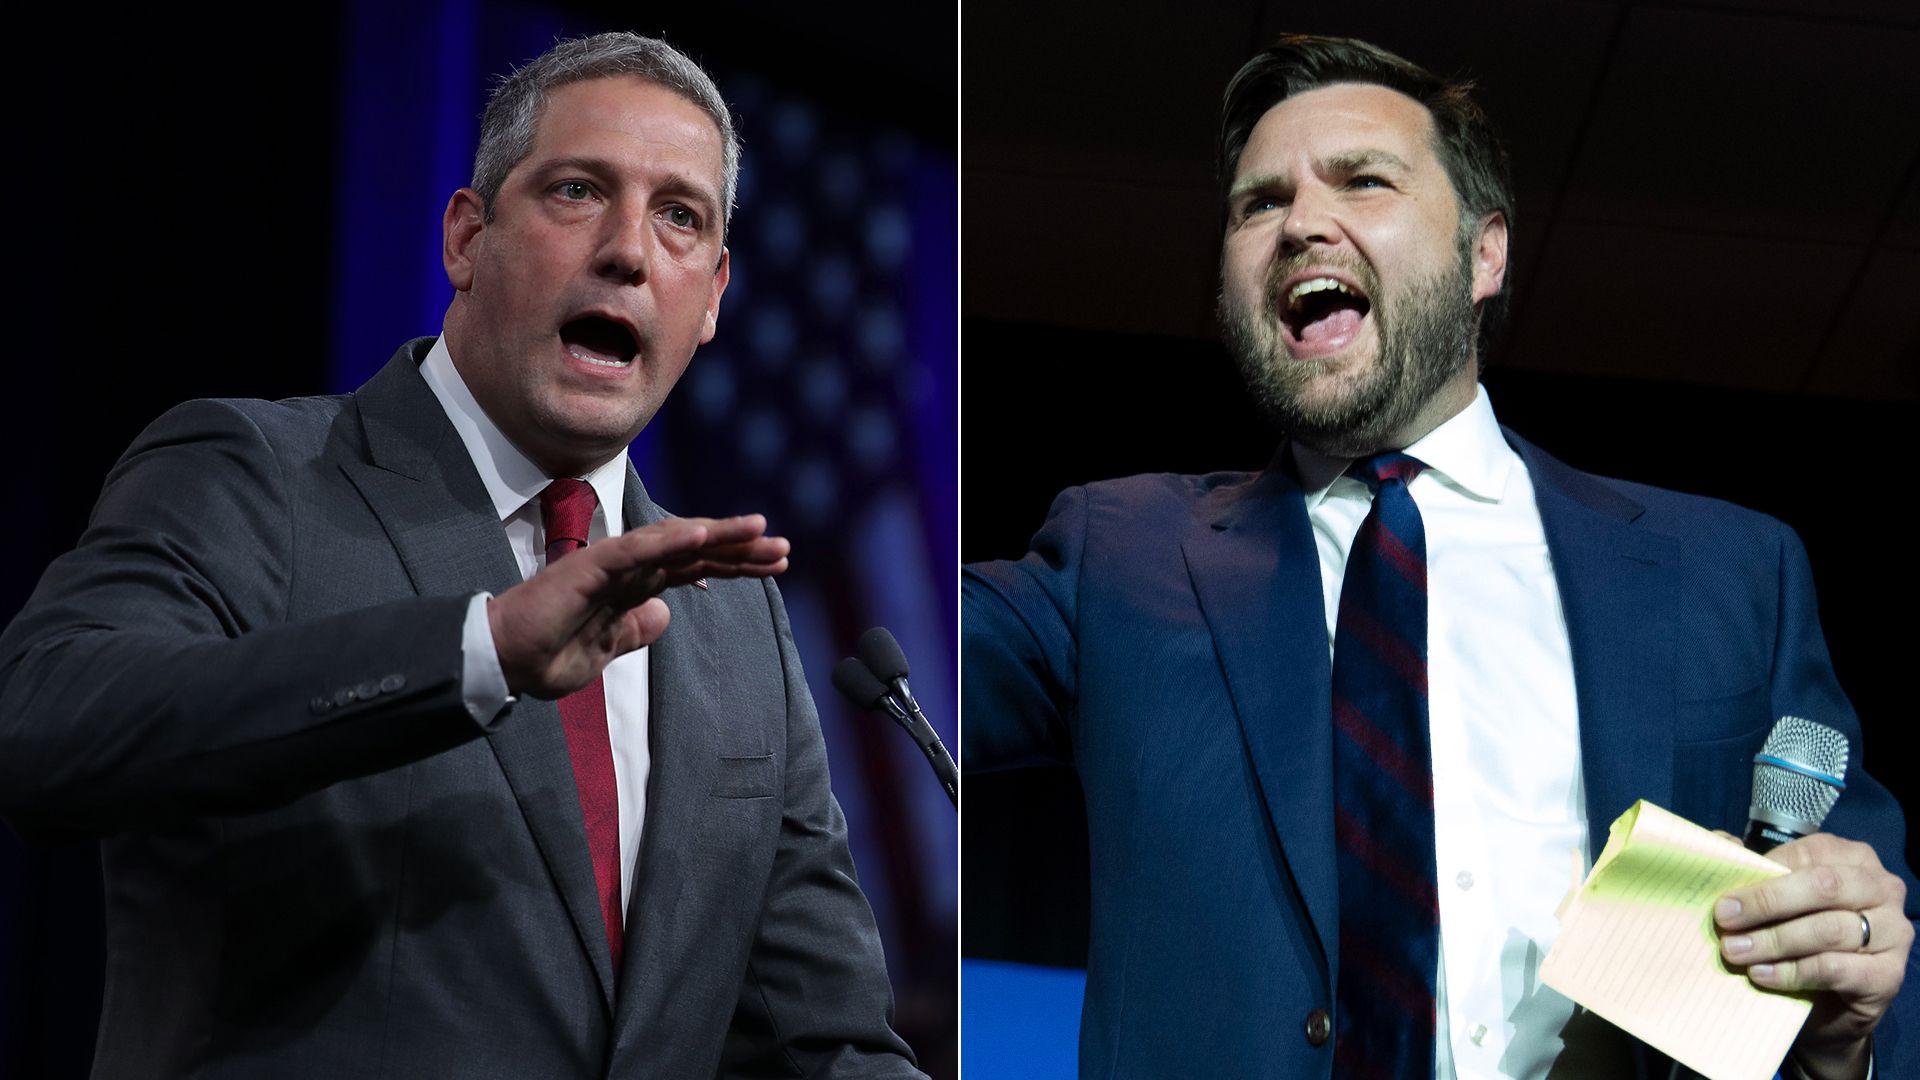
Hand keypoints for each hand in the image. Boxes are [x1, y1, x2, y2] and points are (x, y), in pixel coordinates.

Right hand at [488, 514, 788, 697]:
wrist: (502, 661)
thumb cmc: (544, 657)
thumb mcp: (603, 653)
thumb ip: (633, 633)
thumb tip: (664, 616)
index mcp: (633, 588)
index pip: (694, 568)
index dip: (736, 564)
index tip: (776, 564)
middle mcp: (627, 568)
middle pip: (695, 551)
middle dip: (741, 548)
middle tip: (783, 547)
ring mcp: (611, 563)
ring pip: (674, 541)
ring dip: (718, 534)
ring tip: (759, 528)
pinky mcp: (592, 565)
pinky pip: (638, 548)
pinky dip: (671, 539)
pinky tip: (703, 533)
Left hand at [1715, 833, 1911, 1079]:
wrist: (1831, 1005)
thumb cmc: (1803, 938)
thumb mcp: (1781, 901)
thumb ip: (1755, 869)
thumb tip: (1721, 841)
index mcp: (1855, 859)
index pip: (1809, 855)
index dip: (1763, 874)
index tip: (1724, 895)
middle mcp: (1882, 889)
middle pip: (1823, 886)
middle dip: (1767, 903)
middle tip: (1724, 920)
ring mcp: (1893, 933)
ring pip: (1828, 929)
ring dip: (1773, 941)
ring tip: (1735, 951)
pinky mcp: (1888, 975)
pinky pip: (1834, 968)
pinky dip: (1792, 971)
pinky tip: (1762, 975)